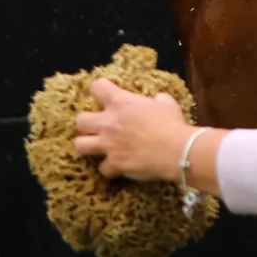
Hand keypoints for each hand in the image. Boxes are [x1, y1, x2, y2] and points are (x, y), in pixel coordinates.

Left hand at [71, 77, 194, 181]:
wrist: (176, 150)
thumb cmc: (172, 123)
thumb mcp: (165, 102)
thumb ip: (155, 99)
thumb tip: (156, 100)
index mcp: (120, 102)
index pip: (96, 87)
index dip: (100, 90)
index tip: (106, 95)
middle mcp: (109, 123)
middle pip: (80, 120)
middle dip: (86, 123)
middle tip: (99, 125)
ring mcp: (109, 145)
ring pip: (80, 145)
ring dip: (88, 145)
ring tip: (99, 146)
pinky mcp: (115, 164)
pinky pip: (103, 169)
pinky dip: (109, 168)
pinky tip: (117, 166)